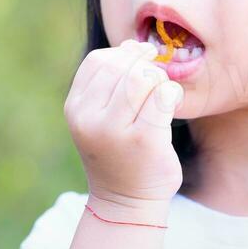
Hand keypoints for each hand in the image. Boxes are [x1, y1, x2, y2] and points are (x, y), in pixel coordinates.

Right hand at [64, 40, 183, 216]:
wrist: (126, 203)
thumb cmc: (118, 154)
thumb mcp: (99, 117)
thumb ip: (110, 83)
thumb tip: (133, 45)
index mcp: (75, 108)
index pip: (99, 60)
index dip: (123, 55)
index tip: (139, 64)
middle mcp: (89, 118)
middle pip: (122, 66)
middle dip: (143, 65)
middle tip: (155, 78)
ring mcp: (115, 130)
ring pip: (142, 77)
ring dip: (158, 79)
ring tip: (160, 95)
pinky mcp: (145, 140)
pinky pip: (164, 95)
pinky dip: (172, 94)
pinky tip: (170, 106)